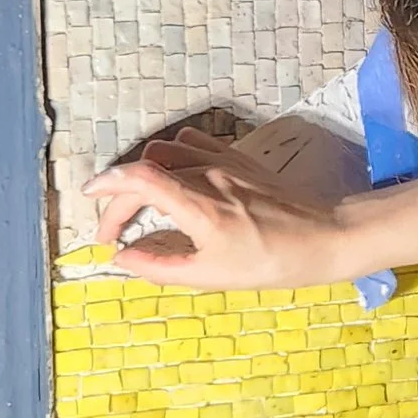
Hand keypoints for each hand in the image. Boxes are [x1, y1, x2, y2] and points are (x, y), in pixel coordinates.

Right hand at [81, 135, 349, 289]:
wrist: (327, 237)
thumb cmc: (273, 263)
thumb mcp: (213, 275)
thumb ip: (161, 266)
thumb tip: (123, 258)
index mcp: (200, 205)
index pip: (139, 178)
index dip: (106, 187)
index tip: (90, 203)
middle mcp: (209, 174)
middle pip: (146, 168)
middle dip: (120, 197)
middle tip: (115, 231)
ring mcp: (226, 161)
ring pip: (168, 148)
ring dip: (144, 171)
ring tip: (140, 202)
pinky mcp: (240, 158)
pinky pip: (196, 142)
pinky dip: (174, 154)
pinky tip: (175, 177)